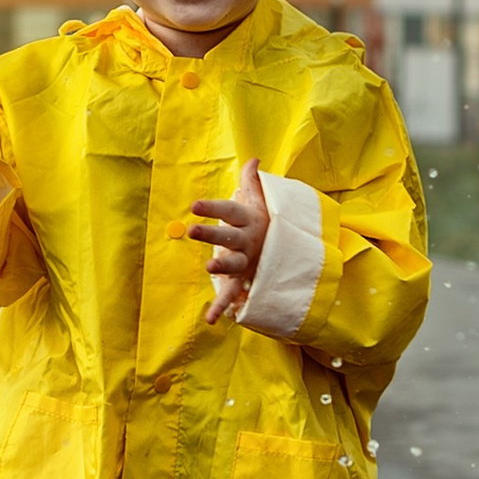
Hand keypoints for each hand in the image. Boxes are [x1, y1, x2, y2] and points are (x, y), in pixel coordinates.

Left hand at [190, 157, 269, 323]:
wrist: (286, 250)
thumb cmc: (265, 221)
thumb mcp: (261, 200)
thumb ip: (253, 180)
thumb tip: (253, 158)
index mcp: (249, 220)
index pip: (229, 210)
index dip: (212, 207)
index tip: (194, 205)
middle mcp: (247, 240)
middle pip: (228, 235)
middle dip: (211, 233)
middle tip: (193, 229)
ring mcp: (246, 261)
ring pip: (233, 263)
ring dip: (221, 266)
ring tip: (209, 267)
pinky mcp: (242, 279)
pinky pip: (232, 294)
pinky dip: (222, 307)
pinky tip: (210, 320)